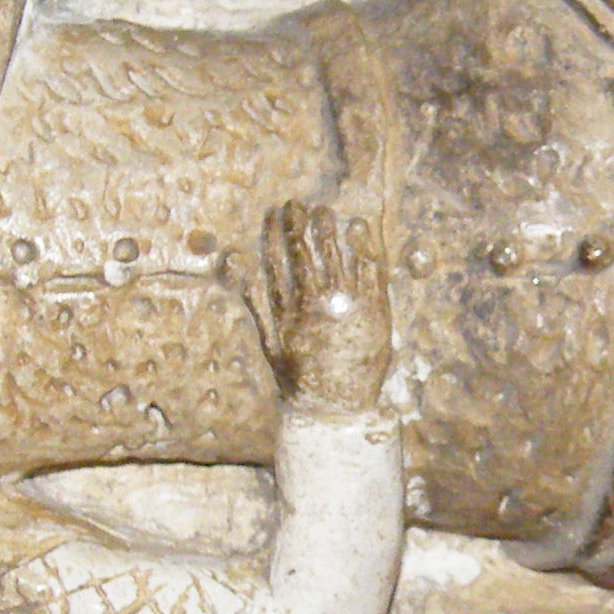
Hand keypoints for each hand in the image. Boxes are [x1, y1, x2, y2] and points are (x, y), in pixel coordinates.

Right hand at [260, 201, 391, 411]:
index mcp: (290, 312)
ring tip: (326, 211)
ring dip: (330, 231)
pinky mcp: (375, 311)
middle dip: (300, 225)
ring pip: (338, 257)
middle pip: (307, 255)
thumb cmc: (300, 380)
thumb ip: (256, 307)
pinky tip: (360, 228)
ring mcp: (348, 306)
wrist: (336, 409)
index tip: (274, 213)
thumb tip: (238, 271)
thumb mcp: (271, 345)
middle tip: (298, 204)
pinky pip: (372, 271)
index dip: (275, 234)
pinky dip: (365, 247)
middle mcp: (317, 305)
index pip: (278, 262)